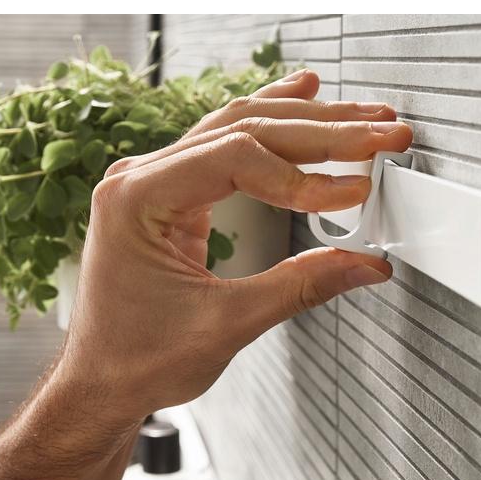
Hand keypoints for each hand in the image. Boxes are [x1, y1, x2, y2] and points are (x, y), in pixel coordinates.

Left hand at [57, 68, 412, 426]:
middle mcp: (140, 178)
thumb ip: (300, 287)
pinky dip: (270, 125)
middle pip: (242, 129)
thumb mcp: (226, 326)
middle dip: (320, 130)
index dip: (303, 176)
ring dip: (304, 121)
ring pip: (238, 127)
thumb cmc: (138, 359)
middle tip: (379, 132)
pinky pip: (226, 144)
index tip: (353, 194)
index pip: (236, 158)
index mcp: (136, 200)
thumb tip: (365, 265)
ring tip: (360, 116)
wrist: (101, 382)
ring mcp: (154, 181)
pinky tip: (302, 97)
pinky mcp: (172, 195)